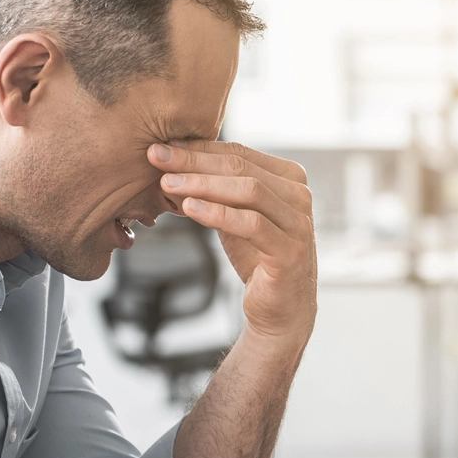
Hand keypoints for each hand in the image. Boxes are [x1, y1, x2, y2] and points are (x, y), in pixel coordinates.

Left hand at [149, 141, 315, 346]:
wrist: (280, 309)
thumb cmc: (257, 258)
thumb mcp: (235, 216)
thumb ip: (218, 190)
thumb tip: (173, 161)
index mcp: (290, 179)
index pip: (239, 153)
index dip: (198, 148)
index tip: (162, 147)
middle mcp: (299, 196)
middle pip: (241, 167)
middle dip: (194, 161)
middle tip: (157, 158)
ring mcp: (299, 223)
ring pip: (248, 190)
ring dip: (202, 185)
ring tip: (168, 183)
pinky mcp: (290, 251)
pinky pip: (251, 224)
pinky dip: (218, 213)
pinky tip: (190, 208)